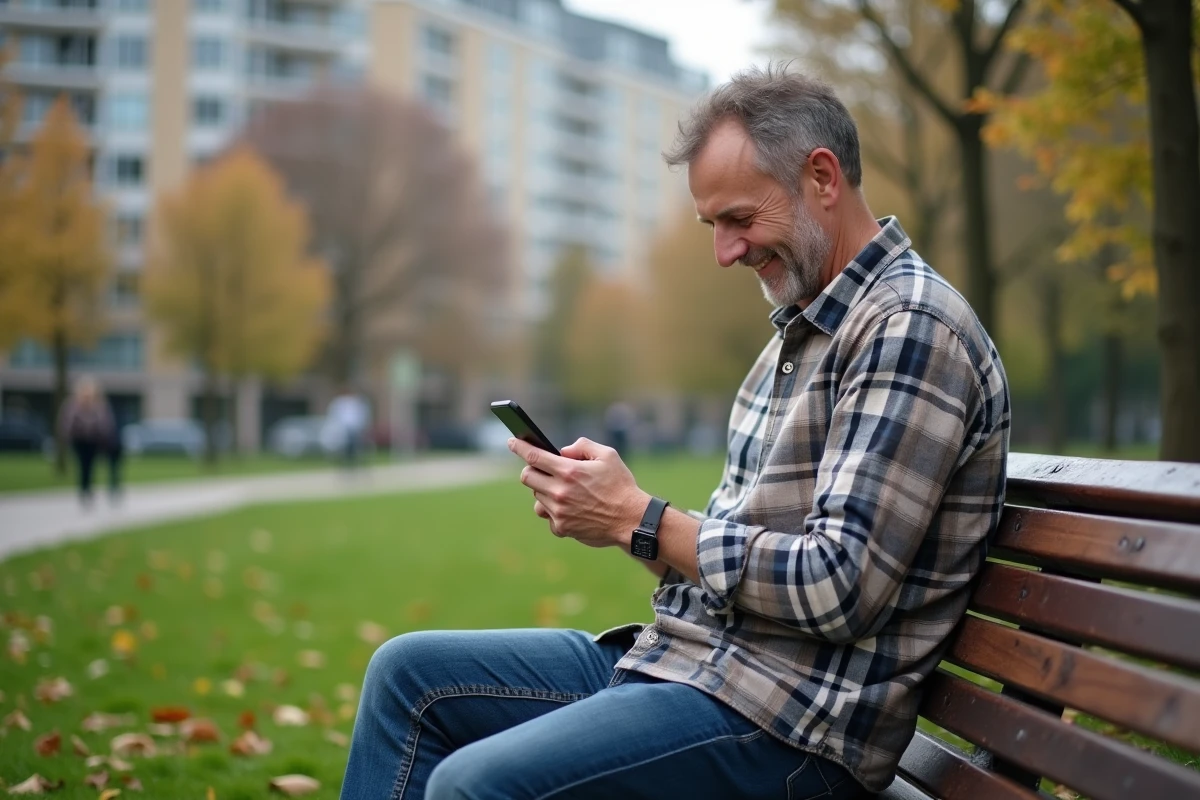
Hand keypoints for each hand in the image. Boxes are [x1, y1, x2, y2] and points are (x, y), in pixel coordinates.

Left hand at [510, 437, 649, 548]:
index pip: (534, 456)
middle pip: (527, 477)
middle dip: (532, 470)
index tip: (511, 442)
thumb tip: (561, 452)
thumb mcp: (607, 455)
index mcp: (569, 471)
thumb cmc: (621, 486)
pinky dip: (555, 512)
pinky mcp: (562, 528)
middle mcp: (559, 491)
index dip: (519, 447)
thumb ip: (581, 447)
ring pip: (537, 497)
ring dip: (545, 491)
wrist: (631, 520)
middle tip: (544, 470)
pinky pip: (547, 517)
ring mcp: (558, 512)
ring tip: (565, 492)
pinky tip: (571, 509)